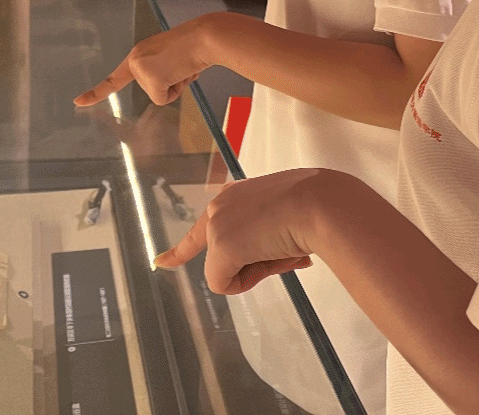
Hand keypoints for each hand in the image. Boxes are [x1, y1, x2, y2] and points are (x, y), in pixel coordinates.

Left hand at [74, 14, 220, 106]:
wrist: (204, 37)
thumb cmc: (195, 46)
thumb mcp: (170, 59)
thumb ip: (162, 72)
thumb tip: (167, 89)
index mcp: (139, 54)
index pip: (115, 77)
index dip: (97, 92)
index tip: (78, 102)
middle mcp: (135, 60)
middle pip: (150, 90)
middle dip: (169, 84)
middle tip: (181, 65)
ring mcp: (141, 69)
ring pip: (158, 95)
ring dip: (176, 85)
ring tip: (184, 65)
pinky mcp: (151, 78)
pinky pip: (164, 98)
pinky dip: (178, 89)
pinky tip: (183, 70)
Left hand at [155, 169, 331, 293]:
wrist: (318, 203)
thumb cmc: (313, 207)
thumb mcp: (285, 219)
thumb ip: (268, 237)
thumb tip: (284, 254)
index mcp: (235, 195)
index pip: (205, 225)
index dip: (180, 250)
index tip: (159, 263)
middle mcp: (221, 206)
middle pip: (226, 255)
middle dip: (254, 265)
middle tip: (284, 252)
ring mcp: (218, 225)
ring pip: (228, 270)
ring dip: (257, 270)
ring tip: (286, 250)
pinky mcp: (222, 247)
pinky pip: (225, 283)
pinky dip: (248, 281)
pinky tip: (274, 260)